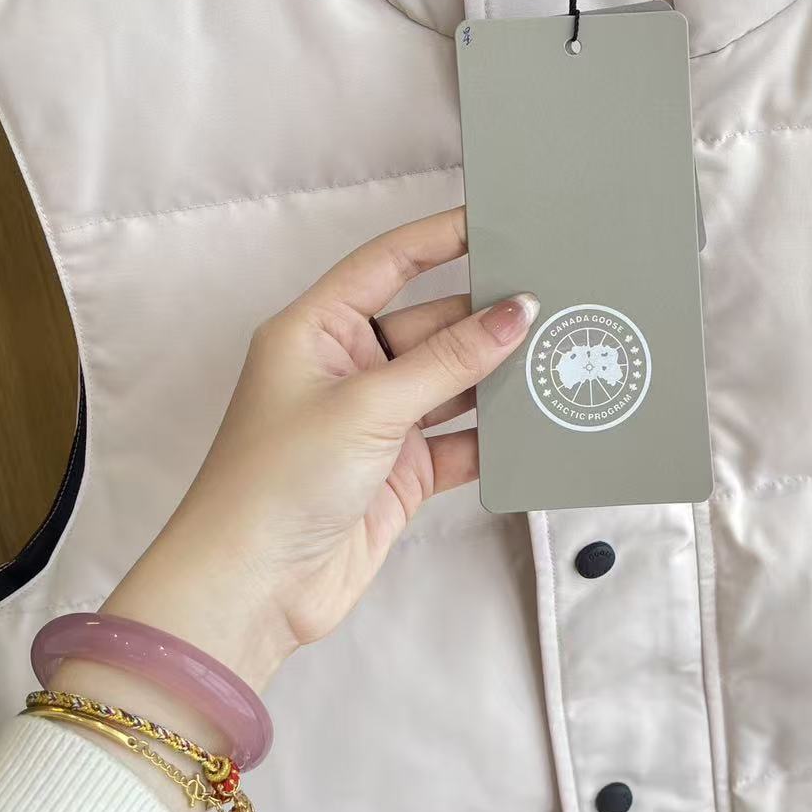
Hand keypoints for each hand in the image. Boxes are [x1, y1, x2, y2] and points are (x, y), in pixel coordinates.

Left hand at [99, 207, 536, 696]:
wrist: (251, 591)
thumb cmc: (277, 483)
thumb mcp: (369, 406)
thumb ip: (450, 358)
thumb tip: (516, 311)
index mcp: (315, 331)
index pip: (387, 264)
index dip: (440, 237)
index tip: (497, 219)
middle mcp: (346, 370)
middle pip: (431, 325)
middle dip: (486, 317)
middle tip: (553, 298)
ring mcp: (375, 424)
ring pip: (451, 383)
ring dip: (497, 376)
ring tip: (560, 354)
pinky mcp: (399, 473)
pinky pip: (460, 439)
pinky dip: (495, 435)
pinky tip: (537, 423)